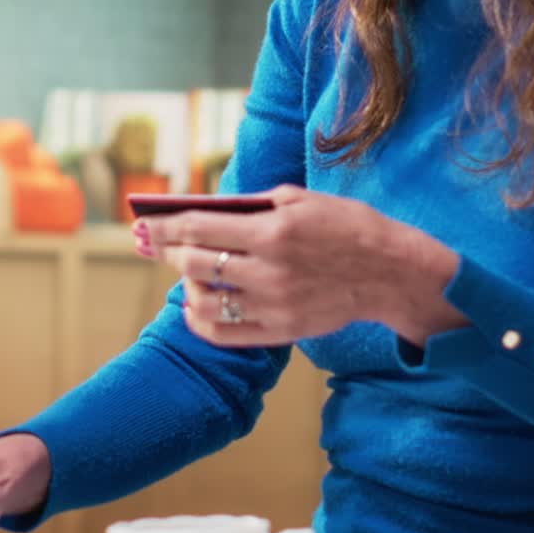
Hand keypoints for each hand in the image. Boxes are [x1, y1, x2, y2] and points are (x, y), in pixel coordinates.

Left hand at [134, 185, 466, 346]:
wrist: (390, 272)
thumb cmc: (347, 226)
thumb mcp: (302, 200)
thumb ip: (254, 205)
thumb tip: (209, 209)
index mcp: (273, 231)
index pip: (199, 228)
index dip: (164, 226)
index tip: (143, 223)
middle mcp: (269, 271)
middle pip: (195, 263)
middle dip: (169, 252)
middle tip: (158, 245)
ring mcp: (273, 305)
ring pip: (204, 301)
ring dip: (186, 285)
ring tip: (189, 272)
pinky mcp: (280, 331)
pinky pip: (224, 333)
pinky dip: (201, 319)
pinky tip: (198, 304)